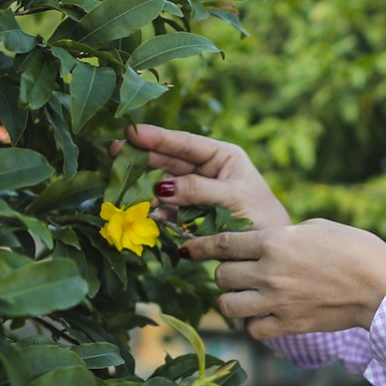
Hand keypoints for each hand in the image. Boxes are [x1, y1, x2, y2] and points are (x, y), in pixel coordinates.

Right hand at [111, 124, 291, 229]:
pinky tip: (143, 211)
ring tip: (121, 185)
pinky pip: (167, 208)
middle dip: (143, 158)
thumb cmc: (262, 217)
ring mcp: (197, 192)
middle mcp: (208, 170)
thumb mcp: (233, 198)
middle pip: (169, 161)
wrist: (271, 254)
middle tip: (114, 153)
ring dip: (144, 186)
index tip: (132, 132)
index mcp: (222, 156)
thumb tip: (161, 187)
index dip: (158, 138)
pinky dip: (154, 210)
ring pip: (164, 185)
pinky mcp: (190, 215)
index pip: (185, 143)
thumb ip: (198, 190)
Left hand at [182, 221, 385, 338]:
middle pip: (222, 275)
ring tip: (245, 296)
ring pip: (228, 305)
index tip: (188, 249)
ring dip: (232, 299)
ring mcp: (276, 302)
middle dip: (224, 272)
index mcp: (275, 241)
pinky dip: (254, 324)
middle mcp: (269, 272)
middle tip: (237, 272)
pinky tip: (264, 316)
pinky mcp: (287, 326)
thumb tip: (266, 243)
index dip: (200, 247)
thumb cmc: (355, 249)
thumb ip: (284, 235)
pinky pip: (252, 329)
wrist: (380, 286)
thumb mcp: (316, 228)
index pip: (222, 244)